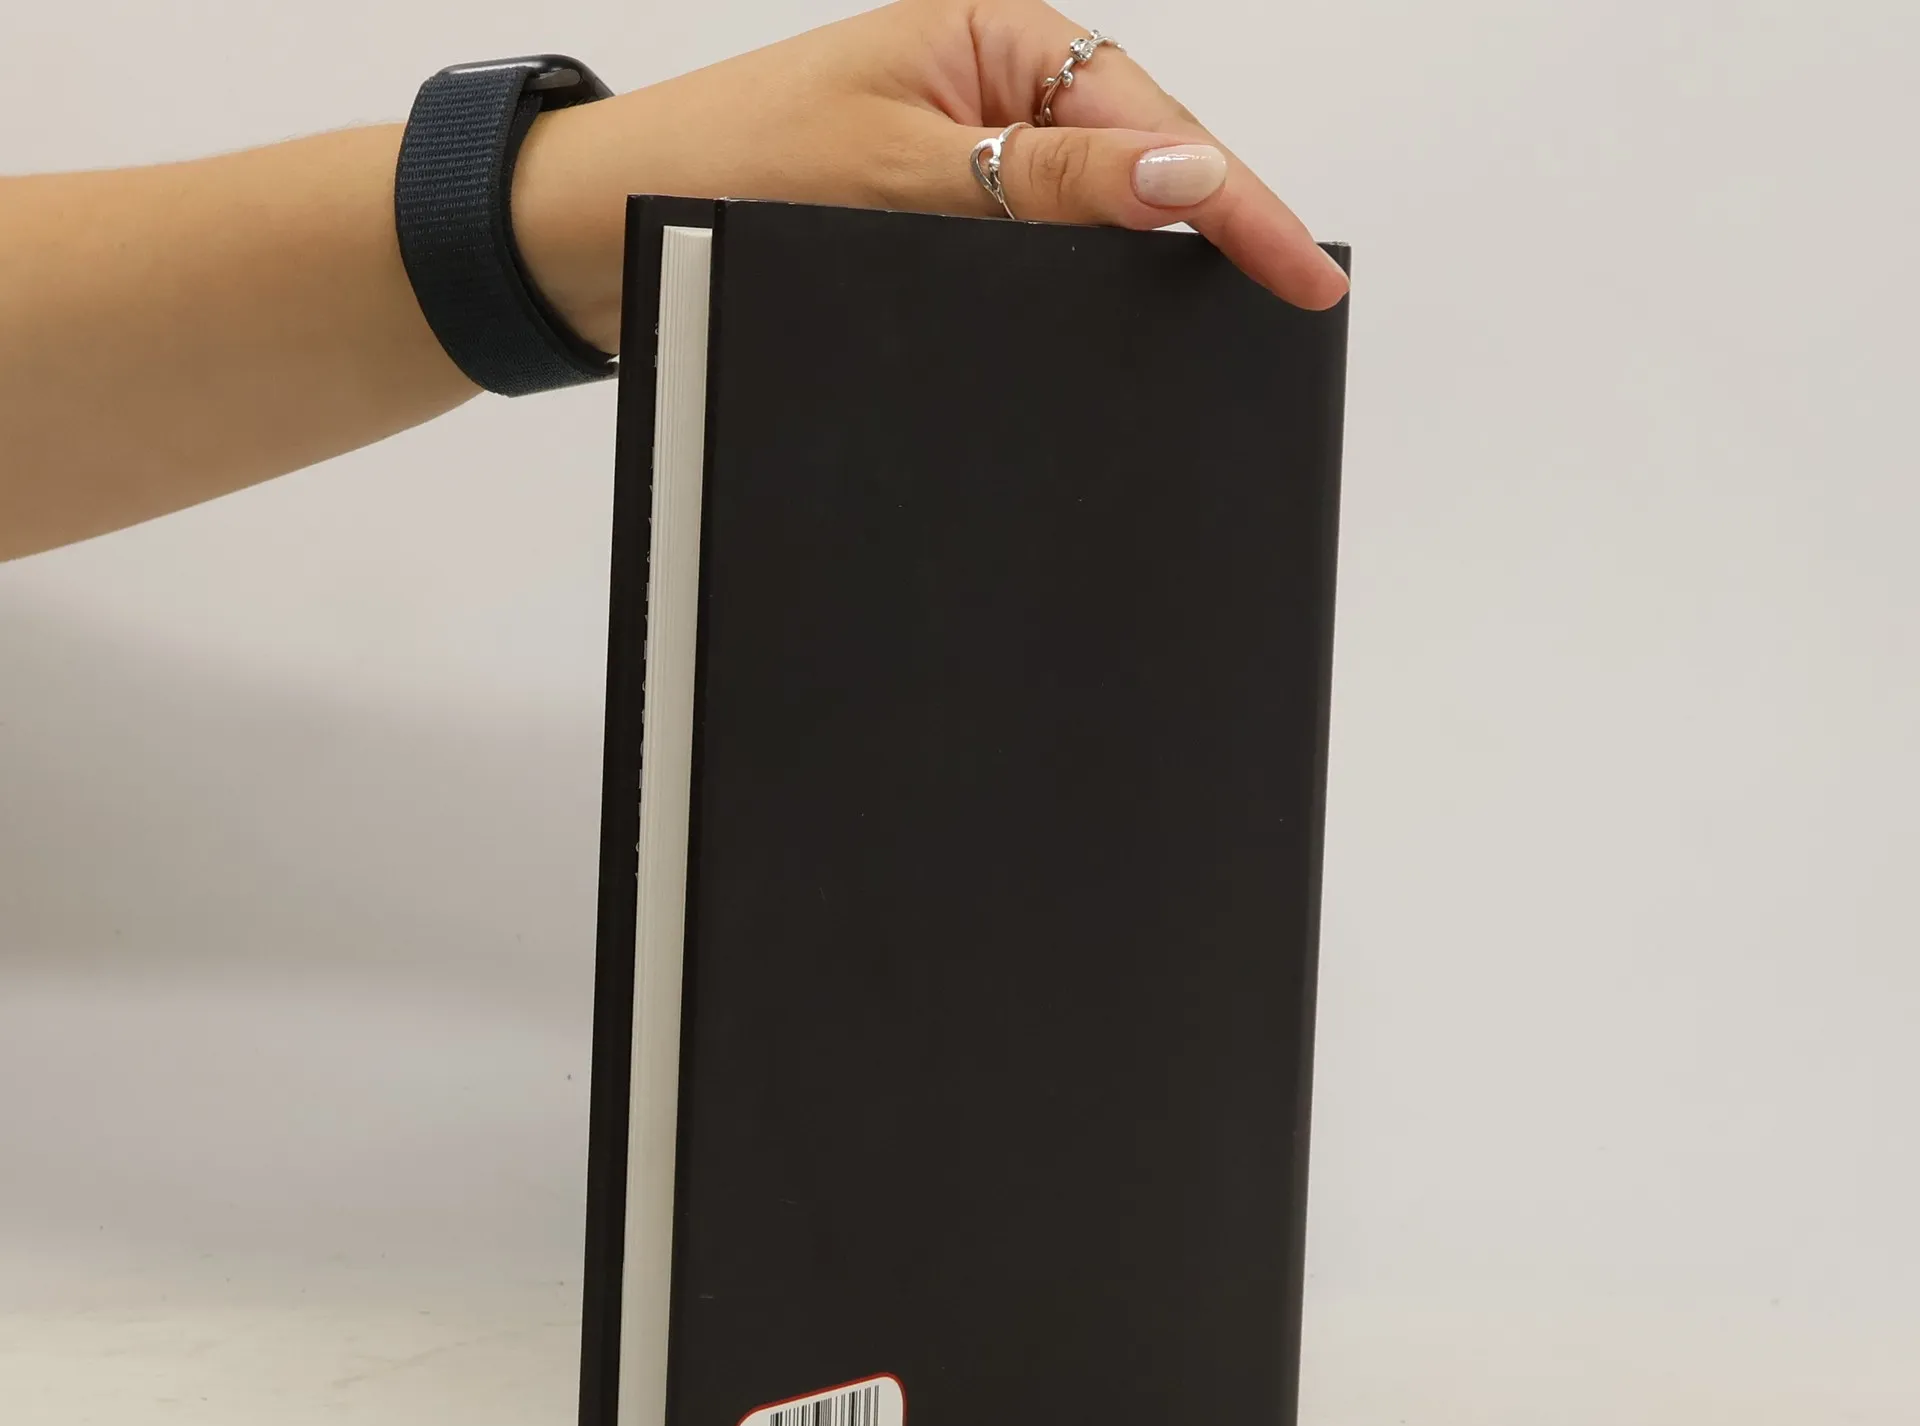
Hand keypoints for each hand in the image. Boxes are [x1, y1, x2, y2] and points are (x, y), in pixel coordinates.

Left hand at [515, 0, 1348, 354]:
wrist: (607, 234)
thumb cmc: (732, 171)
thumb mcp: (905, 171)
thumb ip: (1051, 180)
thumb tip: (1185, 175)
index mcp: (995, 40)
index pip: (1154, 123)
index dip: (1237, 204)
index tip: (1304, 277)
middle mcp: (990, 95)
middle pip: (1140, 167)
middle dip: (1204, 235)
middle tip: (1276, 311)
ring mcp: (968, 163)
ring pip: (1090, 226)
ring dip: (1133, 276)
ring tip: (1205, 335)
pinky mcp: (937, 226)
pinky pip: (1032, 263)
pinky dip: (1067, 303)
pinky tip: (1094, 337)